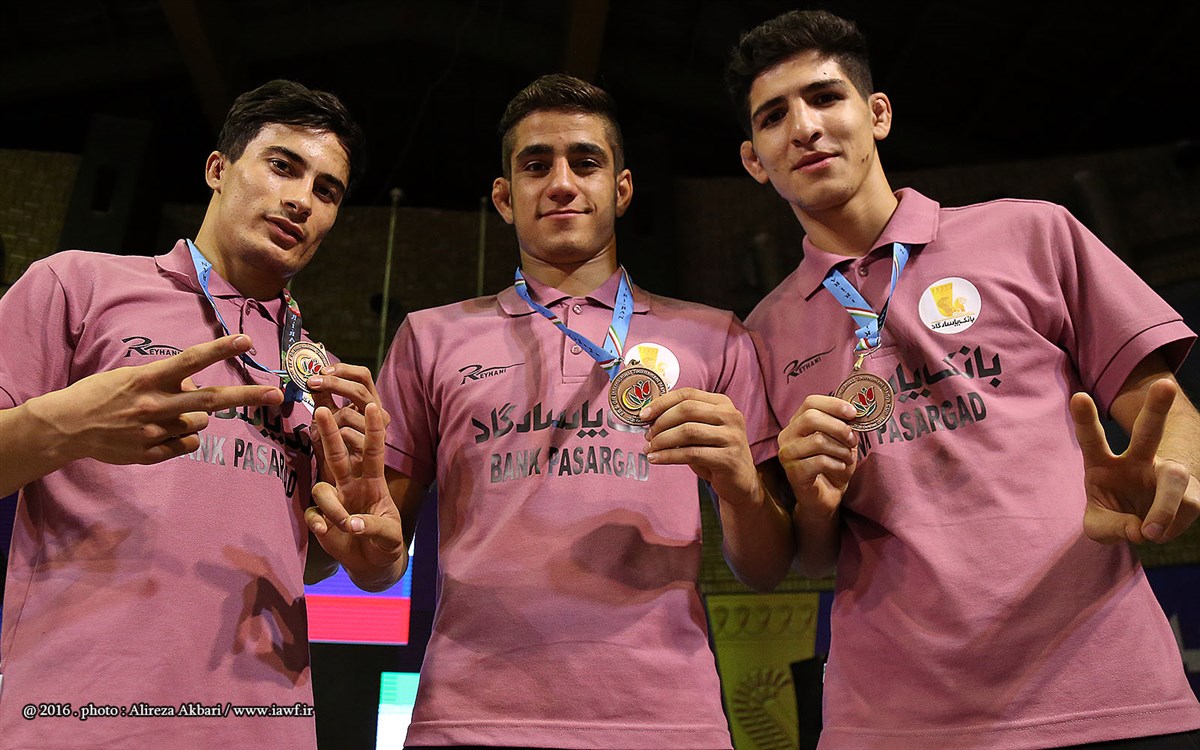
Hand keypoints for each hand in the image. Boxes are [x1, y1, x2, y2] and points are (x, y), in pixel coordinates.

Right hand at [24, 333, 282, 464]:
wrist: (67, 427)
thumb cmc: (102, 394)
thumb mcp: (132, 376)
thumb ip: (167, 380)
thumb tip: (198, 386)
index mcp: (148, 379)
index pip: (190, 360)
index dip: (220, 349)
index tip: (246, 340)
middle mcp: (155, 405)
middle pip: (211, 400)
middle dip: (247, 395)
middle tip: (276, 394)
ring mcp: (154, 432)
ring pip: (200, 423)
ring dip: (195, 416)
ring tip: (166, 413)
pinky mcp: (151, 454)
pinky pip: (186, 444)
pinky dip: (182, 437)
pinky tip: (158, 432)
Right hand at [305, 402, 406, 590]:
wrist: (374, 562)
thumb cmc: (386, 541)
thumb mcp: (389, 535)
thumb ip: (374, 527)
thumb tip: (352, 523)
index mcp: (373, 482)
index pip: (373, 451)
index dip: (373, 430)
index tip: (374, 406)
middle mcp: (351, 485)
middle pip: (338, 455)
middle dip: (330, 433)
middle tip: (321, 410)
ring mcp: (335, 500)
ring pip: (322, 488)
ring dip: (332, 506)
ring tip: (345, 525)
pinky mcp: (321, 518)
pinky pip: (313, 514)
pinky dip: (318, 522)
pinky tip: (325, 532)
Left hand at [306, 361, 389, 475]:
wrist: (350, 492)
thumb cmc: (339, 453)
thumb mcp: (329, 420)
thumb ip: (324, 400)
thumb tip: (311, 378)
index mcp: (371, 404)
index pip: (363, 376)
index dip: (344, 370)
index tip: (321, 370)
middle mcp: (379, 416)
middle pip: (360, 390)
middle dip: (334, 383)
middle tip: (312, 383)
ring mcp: (379, 434)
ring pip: (348, 414)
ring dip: (328, 422)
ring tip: (318, 434)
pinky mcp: (374, 452)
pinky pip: (345, 435)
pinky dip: (331, 440)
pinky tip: (328, 450)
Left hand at [641, 387, 757, 505]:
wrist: (739, 482)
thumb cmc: (714, 453)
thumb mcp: (701, 431)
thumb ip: (682, 420)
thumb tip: (648, 417)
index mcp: (722, 403)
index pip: (687, 394)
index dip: (662, 402)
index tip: (643, 415)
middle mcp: (730, 416)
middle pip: (687, 410)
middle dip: (661, 422)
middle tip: (647, 436)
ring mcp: (732, 437)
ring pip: (688, 432)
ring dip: (663, 440)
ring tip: (649, 449)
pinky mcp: (728, 458)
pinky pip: (691, 454)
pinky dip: (669, 456)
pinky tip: (656, 459)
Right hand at [777, 395, 859, 518]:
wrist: (826, 497)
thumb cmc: (833, 465)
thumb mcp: (841, 440)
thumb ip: (844, 424)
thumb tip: (857, 410)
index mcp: (797, 423)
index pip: (810, 402)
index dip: (833, 404)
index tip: (853, 412)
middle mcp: (787, 436)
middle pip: (811, 418)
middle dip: (839, 427)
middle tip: (853, 439)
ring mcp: (787, 454)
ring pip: (818, 440)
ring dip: (841, 449)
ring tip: (847, 457)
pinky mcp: (793, 472)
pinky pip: (820, 461)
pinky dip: (837, 464)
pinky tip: (840, 468)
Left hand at [1070, 379, 1199, 543]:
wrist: (1145, 526)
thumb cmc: (1114, 518)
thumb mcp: (1099, 528)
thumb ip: (1110, 527)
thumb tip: (1140, 529)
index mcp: (1102, 462)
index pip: (1092, 439)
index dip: (1085, 419)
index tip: (1078, 397)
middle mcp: (1137, 460)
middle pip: (1148, 431)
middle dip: (1157, 408)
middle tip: (1166, 386)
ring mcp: (1166, 473)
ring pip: (1176, 475)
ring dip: (1166, 505)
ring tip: (1151, 533)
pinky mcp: (1191, 492)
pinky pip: (1186, 508)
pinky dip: (1169, 528)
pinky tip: (1157, 533)